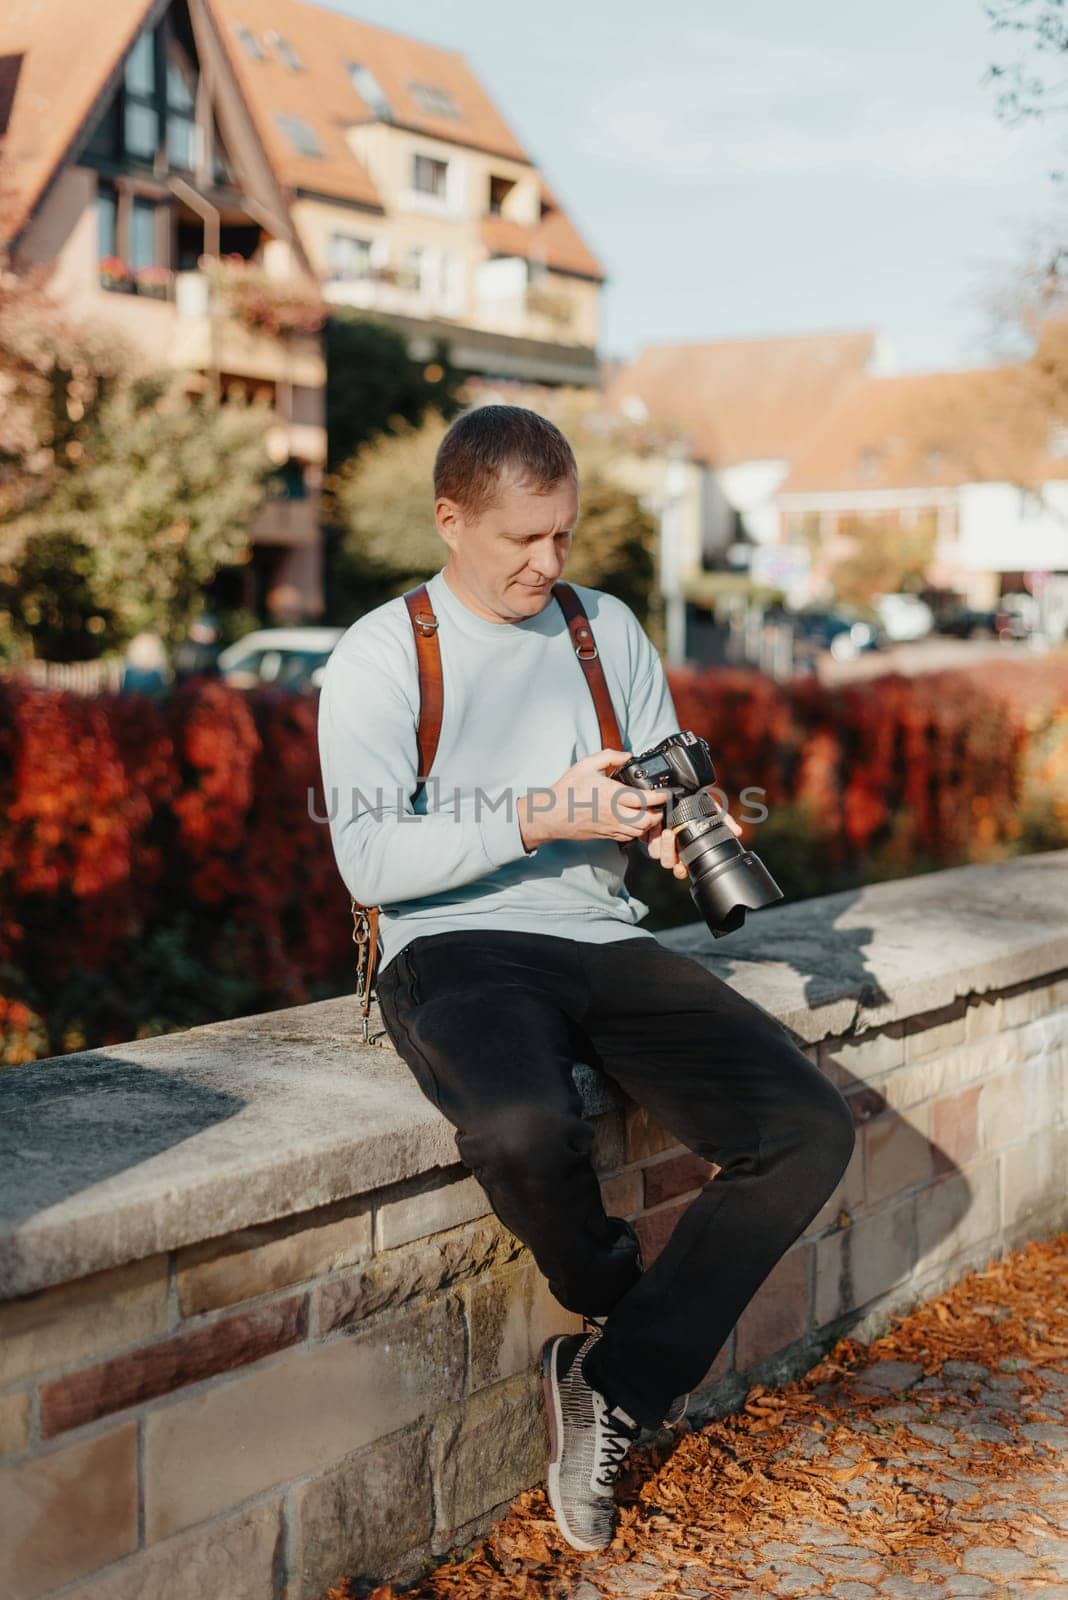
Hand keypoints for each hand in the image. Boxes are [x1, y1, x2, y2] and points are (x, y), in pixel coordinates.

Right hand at [517, 748, 670, 850]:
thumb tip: (627, 755)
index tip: (665, 792)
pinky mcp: (606, 835)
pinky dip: (636, 831)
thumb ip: (609, 757)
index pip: (644, 799)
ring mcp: (611, 826)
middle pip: (647, 820)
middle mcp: (614, 813)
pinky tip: (634, 821)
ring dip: (648, 823)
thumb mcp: (586, 765)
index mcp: (611, 794)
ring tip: (649, 813)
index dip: (659, 797)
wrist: (551, 815)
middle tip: (658, 804)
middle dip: (658, 813)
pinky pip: (628, 837)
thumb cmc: (567, 790)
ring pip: (639, 831)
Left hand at [645, 802, 742, 878]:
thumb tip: (737, 832)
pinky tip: (654, 824)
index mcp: (686, 846)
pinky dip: (649, 834)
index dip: (682, 870)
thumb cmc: (693, 800)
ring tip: (664, 829)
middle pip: (668, 862)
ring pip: (655, 853)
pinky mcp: (646, 831)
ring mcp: (658, 839)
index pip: (683, 867)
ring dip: (660, 843)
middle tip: (671, 834)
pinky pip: (645, 839)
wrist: (674, 786)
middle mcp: (672, 846)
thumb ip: (723, 819)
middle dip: (669, 852)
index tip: (682, 866)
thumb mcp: (710, 807)